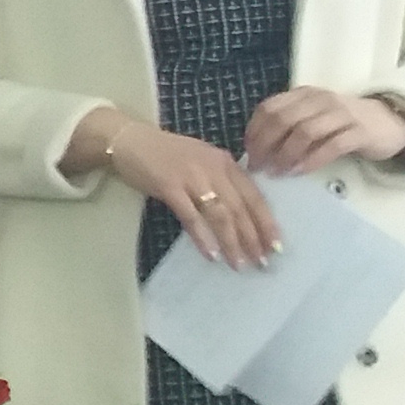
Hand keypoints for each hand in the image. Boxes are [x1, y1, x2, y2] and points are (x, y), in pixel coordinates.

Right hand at [95, 115, 278, 268]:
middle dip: (252, 238)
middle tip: (261, 263)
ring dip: (231, 242)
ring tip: (239, 264)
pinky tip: (211, 254)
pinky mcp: (169, 186)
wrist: (128, 140)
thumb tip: (240, 214)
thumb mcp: (201, 161)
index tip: (275, 247)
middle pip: (240, 208)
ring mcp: (191, 176)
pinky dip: (202, 236)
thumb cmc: (165, 153)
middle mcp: (213, 168)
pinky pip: (191, 216)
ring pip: (220, 214)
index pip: (254, 196)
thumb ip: (221, 180)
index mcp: (225, 162)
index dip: (266, 223)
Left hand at [242, 86, 404, 177]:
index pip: (269, 108)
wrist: (388, 122)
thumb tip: (256, 150)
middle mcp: (320, 99)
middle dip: (265, 145)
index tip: (247, 153)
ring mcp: (341, 114)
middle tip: (259, 167)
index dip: (254, 131)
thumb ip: (287, 126)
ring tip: (277, 172)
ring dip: (286, 154)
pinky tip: (299, 172)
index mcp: (303, 94)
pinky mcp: (360, 132)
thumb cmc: (341, 124)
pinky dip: (311, 160)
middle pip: (283, 119)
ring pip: (305, 132)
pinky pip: (331, 146)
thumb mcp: (311, 118)